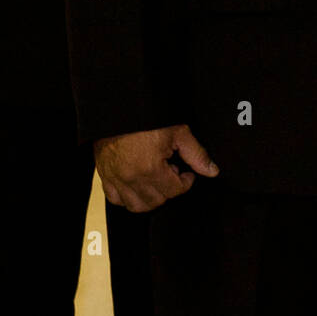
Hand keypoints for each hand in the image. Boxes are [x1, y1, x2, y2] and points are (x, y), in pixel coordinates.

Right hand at [94, 124, 218, 212]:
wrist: (120, 109)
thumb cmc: (148, 118)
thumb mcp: (178, 131)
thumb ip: (196, 154)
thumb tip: (212, 171)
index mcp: (150, 168)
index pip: (175, 190)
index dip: (186, 181)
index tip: (186, 172)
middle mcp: (131, 178)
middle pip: (157, 200)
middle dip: (169, 189)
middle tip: (171, 172)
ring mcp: (115, 179)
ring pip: (136, 206)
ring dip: (150, 198)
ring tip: (156, 179)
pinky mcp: (105, 176)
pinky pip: (116, 200)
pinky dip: (128, 198)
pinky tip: (138, 184)